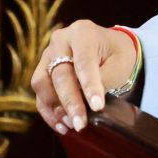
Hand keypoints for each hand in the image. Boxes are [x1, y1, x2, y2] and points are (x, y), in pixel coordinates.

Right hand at [30, 19, 135, 135]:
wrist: (110, 49)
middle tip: (81, 123)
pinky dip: (49, 112)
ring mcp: (48, 56)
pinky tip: (61, 125)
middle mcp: (60, 41)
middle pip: (60, 74)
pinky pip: (39, 94)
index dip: (89, 86)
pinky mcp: (42, 72)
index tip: (97, 107)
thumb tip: (88, 104)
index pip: (83, 62)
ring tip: (72, 124)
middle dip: (71, 102)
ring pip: (42, 84)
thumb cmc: (117, 55)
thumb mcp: (119, 64)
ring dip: (55, 108)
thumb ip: (103, 80)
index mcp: (82, 32)